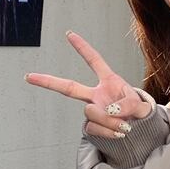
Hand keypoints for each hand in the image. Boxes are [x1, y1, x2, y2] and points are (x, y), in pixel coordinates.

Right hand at [24, 31, 152, 138]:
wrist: (140, 132)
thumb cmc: (139, 113)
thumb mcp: (140, 105)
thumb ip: (129, 105)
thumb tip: (110, 110)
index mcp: (108, 82)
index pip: (94, 61)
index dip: (83, 48)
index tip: (69, 34)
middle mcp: (96, 95)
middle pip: (69, 87)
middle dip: (48, 81)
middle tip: (29, 76)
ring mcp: (93, 111)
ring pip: (90, 113)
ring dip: (109, 121)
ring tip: (125, 126)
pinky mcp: (93, 126)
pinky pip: (94, 128)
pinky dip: (108, 132)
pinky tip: (119, 134)